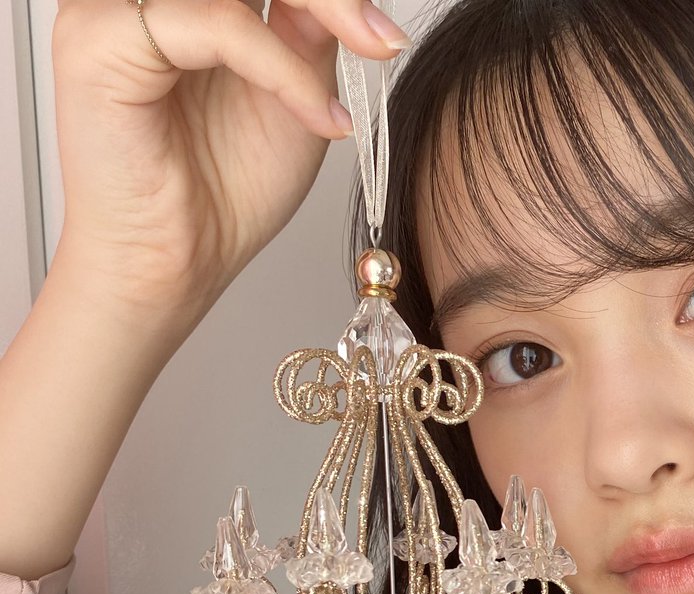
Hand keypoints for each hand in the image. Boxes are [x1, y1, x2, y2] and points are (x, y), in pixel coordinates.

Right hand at [49, 0, 410, 323]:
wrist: (178, 263)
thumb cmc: (225, 192)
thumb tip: (356, 1)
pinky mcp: (100, 38)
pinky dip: (281, 70)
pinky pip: (213, 23)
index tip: (388, 37)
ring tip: (351, 86)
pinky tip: (321, 121)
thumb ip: (311, 32)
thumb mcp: (295, 96)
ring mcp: (114, 7)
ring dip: (316, 13)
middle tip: (381, 41)